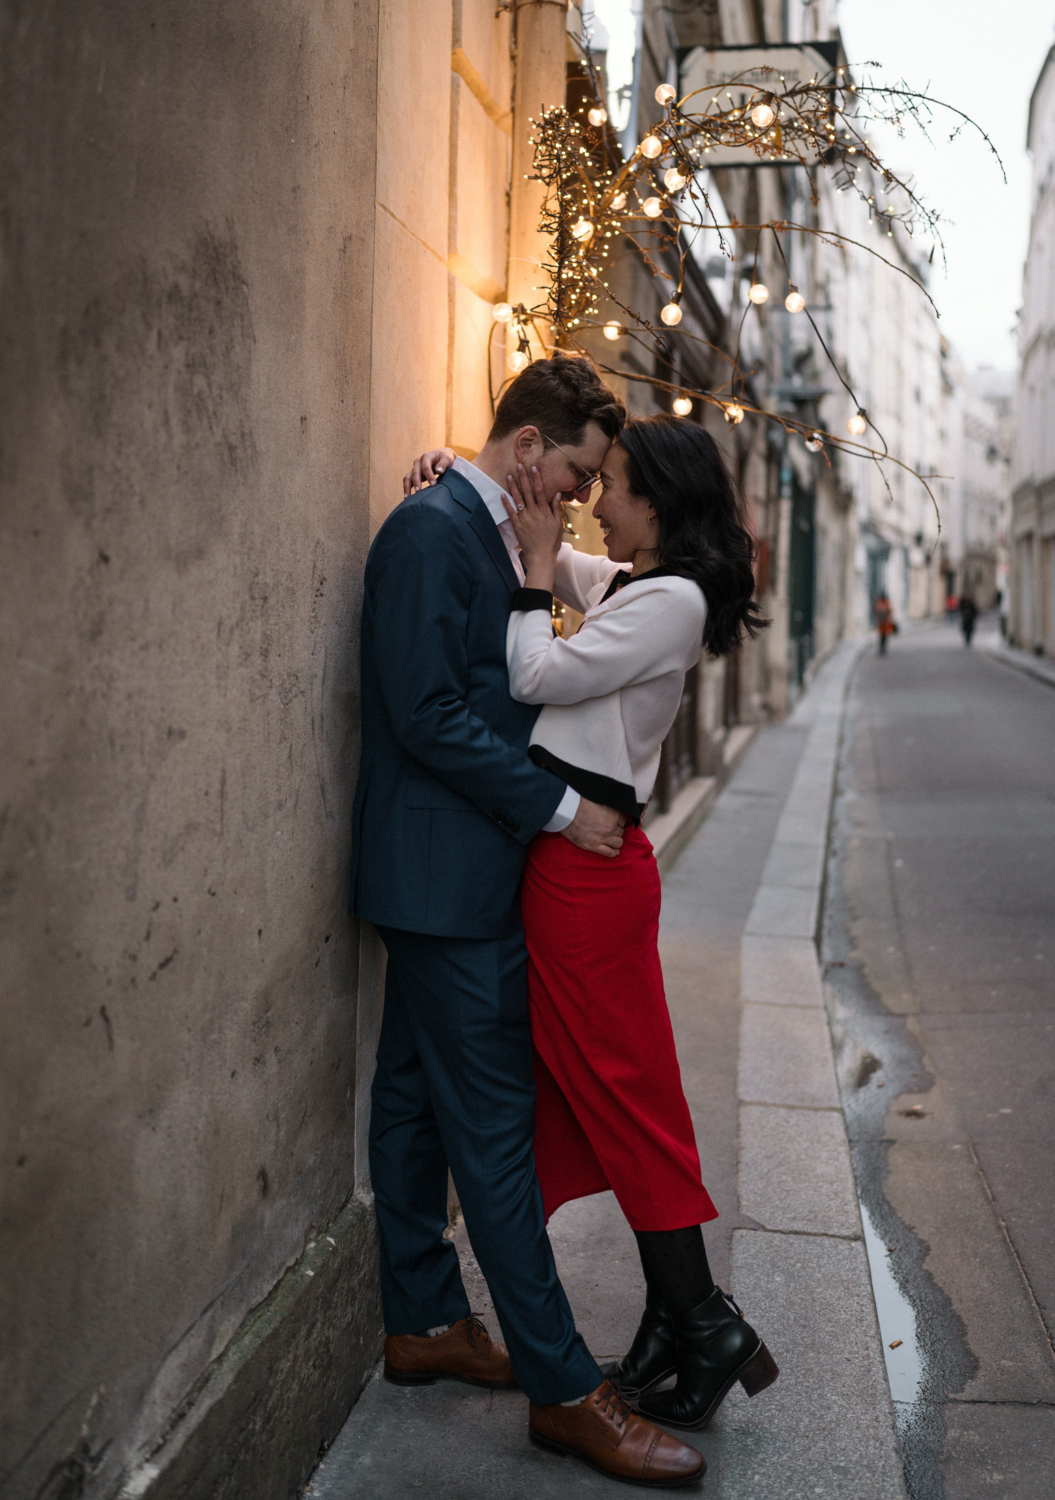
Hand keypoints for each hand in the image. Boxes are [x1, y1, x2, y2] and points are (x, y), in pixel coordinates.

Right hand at [404, 447, 456, 496]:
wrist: (441, 456)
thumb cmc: (445, 458)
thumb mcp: (447, 458)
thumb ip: (444, 463)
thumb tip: (438, 470)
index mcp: (426, 457)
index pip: (425, 467)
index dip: (429, 475)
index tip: (433, 484)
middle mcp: (418, 462)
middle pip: (415, 472)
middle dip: (416, 482)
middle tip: (419, 492)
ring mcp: (415, 468)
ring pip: (408, 477)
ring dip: (407, 487)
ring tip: (408, 498)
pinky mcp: (414, 474)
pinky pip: (408, 481)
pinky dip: (407, 489)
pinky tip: (407, 498)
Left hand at [501, 463, 562, 589]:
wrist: (541, 556)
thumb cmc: (551, 541)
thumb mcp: (557, 524)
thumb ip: (556, 508)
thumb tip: (556, 494)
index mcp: (544, 511)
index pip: (540, 490)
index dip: (537, 478)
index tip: (534, 467)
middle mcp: (534, 512)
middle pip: (528, 491)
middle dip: (523, 477)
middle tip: (520, 465)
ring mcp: (524, 519)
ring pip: (518, 499)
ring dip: (513, 486)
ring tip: (509, 475)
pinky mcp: (517, 526)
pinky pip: (511, 512)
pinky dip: (506, 503)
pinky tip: (502, 494)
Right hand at [561, 797, 626, 858]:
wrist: (566, 811)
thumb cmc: (579, 803)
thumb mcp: (598, 800)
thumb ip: (607, 807)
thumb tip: (610, 810)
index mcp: (613, 815)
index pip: (623, 821)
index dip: (618, 821)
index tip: (614, 821)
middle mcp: (610, 828)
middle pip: (621, 832)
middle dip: (616, 830)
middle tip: (610, 829)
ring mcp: (602, 838)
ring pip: (618, 843)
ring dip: (616, 840)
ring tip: (612, 839)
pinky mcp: (593, 846)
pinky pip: (609, 853)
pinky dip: (614, 853)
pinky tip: (615, 851)